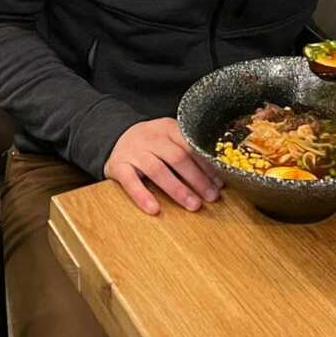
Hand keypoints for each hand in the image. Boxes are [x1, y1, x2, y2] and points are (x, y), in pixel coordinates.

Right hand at [103, 118, 222, 214]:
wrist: (116, 136)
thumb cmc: (151, 143)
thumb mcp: (169, 138)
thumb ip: (188, 151)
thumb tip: (217, 179)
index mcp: (167, 128)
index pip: (190, 145)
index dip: (206, 165)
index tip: (219, 183)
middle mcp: (151, 137)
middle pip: (177, 157)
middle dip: (197, 178)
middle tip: (211, 197)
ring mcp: (134, 151)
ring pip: (157, 169)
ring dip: (177, 189)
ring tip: (193, 204)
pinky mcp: (118, 165)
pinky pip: (130, 181)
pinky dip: (142, 195)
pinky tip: (154, 208)